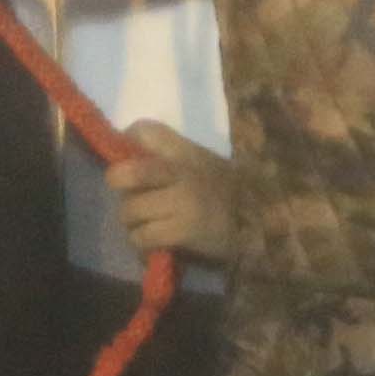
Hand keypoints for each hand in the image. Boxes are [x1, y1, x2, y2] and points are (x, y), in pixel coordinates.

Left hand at [101, 119, 231, 261]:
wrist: (256, 225)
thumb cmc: (221, 193)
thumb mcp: (198, 162)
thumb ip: (165, 152)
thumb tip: (124, 144)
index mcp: (184, 151)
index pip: (144, 131)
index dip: (127, 142)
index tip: (129, 157)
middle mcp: (182, 171)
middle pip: (127, 173)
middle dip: (118, 184)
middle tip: (128, 193)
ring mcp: (183, 201)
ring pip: (129, 211)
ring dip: (132, 223)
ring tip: (147, 225)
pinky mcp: (184, 230)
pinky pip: (142, 237)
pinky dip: (142, 244)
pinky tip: (155, 244)